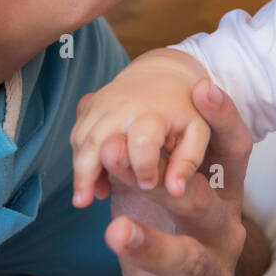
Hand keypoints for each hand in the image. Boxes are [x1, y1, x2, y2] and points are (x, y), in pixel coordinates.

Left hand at [66, 78, 255, 275]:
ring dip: (153, 245)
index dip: (224, 119)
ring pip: (187, 264)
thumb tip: (102, 125)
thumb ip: (141, 168)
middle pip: (209, 209)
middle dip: (176, 183)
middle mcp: (223, 238)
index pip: (233, 155)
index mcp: (223, 202)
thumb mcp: (159, 202)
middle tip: (129, 159)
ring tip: (116, 231)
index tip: (201, 86)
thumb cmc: (172, 244)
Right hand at [71, 52, 210, 205]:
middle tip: (84, 203)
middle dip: (87, 174)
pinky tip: (91, 178)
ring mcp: (103, 102)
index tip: (147, 185)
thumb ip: (189, 160)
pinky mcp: (90, 104)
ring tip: (85, 198)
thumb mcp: (198, 131)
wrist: (164, 72)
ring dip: (79, 170)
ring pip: (82, 139)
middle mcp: (123, 105)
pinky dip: (79, 157)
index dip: (143, 166)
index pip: (142, 142)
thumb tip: (175, 191)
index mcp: (154, 112)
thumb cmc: (185, 110)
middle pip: (97, 140)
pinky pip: (77, 133)